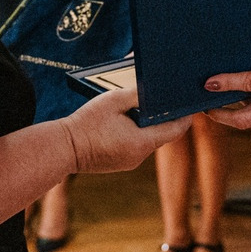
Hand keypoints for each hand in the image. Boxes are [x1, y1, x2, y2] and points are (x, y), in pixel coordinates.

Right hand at [60, 89, 189, 173]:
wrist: (62, 148)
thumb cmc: (87, 123)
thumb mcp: (113, 100)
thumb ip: (137, 94)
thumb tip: (154, 88)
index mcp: (143, 142)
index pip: (176, 128)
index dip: (184, 114)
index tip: (188, 101)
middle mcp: (140, 156)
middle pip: (163, 134)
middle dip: (165, 117)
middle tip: (167, 98)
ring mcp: (129, 161)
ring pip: (149, 140)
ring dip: (149, 125)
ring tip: (145, 106)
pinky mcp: (119, 163)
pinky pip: (136, 146)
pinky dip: (136, 133)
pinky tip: (127, 121)